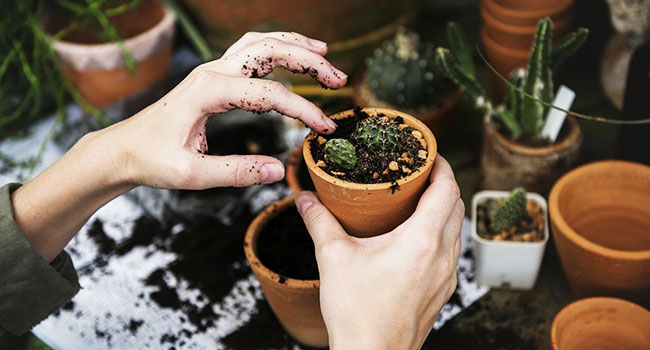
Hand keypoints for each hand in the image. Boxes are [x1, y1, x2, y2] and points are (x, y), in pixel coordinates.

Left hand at [12, 32, 346, 261]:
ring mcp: (212, 70)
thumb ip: (236, 172)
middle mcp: (212, 72)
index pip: (269, 94)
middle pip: (269, 51)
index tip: (325, 128)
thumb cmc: (151, 160)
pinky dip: (276, 48)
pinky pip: (249, 51)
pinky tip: (292, 54)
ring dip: (295, 46)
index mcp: (208, 92)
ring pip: (260, 43)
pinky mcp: (213, 77)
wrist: (123, 149)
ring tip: (325, 53)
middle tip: (338, 79)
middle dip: (309, 61)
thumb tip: (277, 170)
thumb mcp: (191, 174)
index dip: (303, 110)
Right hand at [295, 155, 463, 348]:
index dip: (442, 165)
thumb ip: (319, 222)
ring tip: (418, 201)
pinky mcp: (443, 292)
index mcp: (422, 241)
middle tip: (419, 173)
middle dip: (443, 183)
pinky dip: (441, 234)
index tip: (429, 154)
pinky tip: (417, 238)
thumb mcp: (333, 259)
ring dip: (444, 209)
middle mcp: (443, 257)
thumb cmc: (357, 313)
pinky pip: (451, 252)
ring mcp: (447, 277)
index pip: (447, 189)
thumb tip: (305, 199)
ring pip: (456, 229)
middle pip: (456, 206)